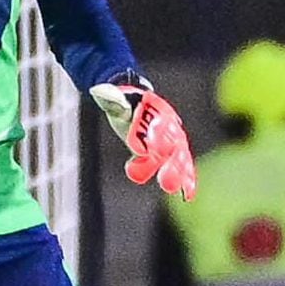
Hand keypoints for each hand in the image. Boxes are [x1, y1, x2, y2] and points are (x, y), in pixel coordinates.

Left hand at [90, 82, 196, 199]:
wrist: (135, 104)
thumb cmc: (125, 103)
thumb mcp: (116, 100)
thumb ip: (112, 100)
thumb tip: (98, 92)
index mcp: (155, 111)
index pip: (157, 125)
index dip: (154, 138)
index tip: (149, 150)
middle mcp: (168, 126)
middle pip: (172, 145)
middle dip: (170, 163)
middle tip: (166, 180)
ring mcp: (171, 141)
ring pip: (179, 158)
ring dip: (179, 174)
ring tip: (180, 190)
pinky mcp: (168, 154)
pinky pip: (178, 167)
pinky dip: (183, 179)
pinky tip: (186, 194)